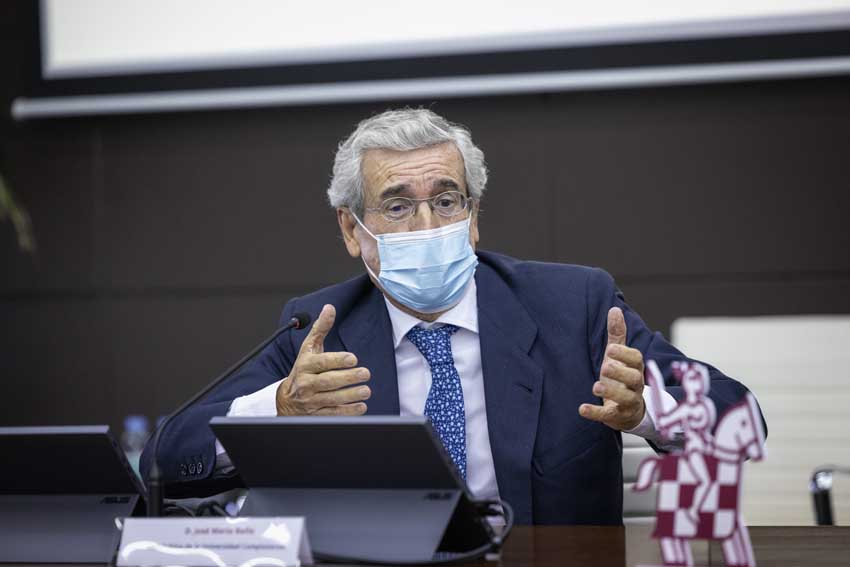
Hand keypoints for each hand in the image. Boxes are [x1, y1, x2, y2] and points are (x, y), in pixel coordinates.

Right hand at [276, 304, 370, 415]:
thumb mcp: (309, 348)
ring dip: (350, 395)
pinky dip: (347, 411)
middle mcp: (306, 383)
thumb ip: (320, 329)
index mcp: (305, 365)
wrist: (286, 399)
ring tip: (366, 390)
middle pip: (327, 381)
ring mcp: (310, 401)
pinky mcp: (316, 414)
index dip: (337, 360)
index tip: (353, 358)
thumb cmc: (303, 369)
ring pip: (331, 398)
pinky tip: (361, 406)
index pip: (321, 363)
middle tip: (366, 373)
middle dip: (347, 378)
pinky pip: (332, 413)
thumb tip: (329, 308)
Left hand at [579, 307, 645, 430]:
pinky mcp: (618, 416)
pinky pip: (609, 416)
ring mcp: (628, 402)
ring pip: (626, 398)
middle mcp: (635, 385)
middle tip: (605, 367)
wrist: (629, 410)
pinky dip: (596, 413)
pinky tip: (582, 409)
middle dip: (620, 373)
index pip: (636, 359)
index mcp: (635, 368)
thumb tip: (614, 309)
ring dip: (611, 391)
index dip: (624, 355)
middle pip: (634, 378)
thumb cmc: (622, 377)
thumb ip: (617, 335)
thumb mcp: (618, 356)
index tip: (610, 349)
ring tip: (596, 386)